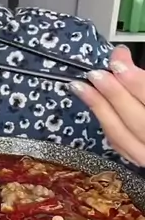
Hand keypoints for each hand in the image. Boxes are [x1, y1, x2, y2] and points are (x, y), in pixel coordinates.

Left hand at [70, 46, 144, 165]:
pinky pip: (123, 148)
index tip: (118, 63)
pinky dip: (108, 126)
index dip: (137, 83)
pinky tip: (96, 108)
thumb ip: (142, 78)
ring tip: (81, 87)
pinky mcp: (143, 162)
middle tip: (95, 73)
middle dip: (116, 96)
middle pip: (141, 122)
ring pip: (126, 138)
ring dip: (101, 111)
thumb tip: (120, 56)